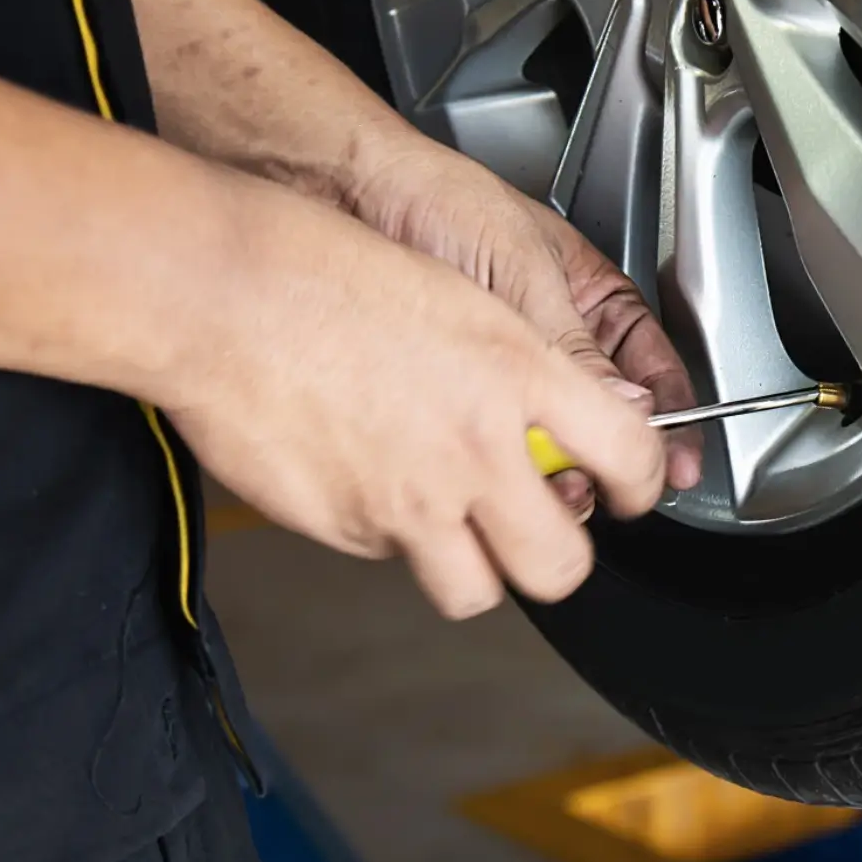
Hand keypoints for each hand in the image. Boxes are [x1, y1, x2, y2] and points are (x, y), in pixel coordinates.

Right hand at [166, 176, 666, 617]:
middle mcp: (473, 450)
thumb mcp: (466, 297)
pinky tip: (365, 473)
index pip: (628, 455)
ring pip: (473, 589)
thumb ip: (529, 369)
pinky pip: (389, 558)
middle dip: (560, 562)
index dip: (645, 485)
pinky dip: (389, 533)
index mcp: (517, 374)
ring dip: (474, 567)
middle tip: (544, 534)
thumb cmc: (326, 271)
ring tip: (453, 520)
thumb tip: (570, 416)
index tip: (635, 490)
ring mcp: (408, 501)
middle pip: (559, 567)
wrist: (217, 291)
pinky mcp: (345, 529)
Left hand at [342, 133, 701, 515]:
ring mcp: (508, 370)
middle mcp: (558, 338)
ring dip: (555, 464)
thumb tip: (626, 409)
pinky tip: (502, 465)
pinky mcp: (460, 393)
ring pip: (553, 435)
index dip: (672, 419)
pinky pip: (498, 438)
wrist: (348, 192)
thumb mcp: (522, 274)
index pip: (654, 370)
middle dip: (606, 454)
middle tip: (601, 478)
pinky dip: (504, 458)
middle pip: (607, 417)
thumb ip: (573, 347)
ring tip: (549, 476)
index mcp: (595, 298)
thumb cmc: (437, 199)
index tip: (676, 465)